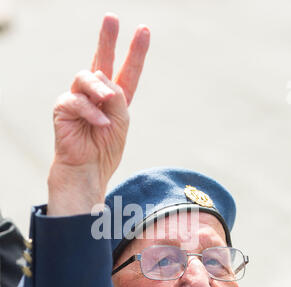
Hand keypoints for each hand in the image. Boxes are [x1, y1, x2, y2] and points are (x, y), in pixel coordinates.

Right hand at [48, 14, 149, 215]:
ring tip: (108, 103)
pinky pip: (77, 99)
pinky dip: (91, 112)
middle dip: (107, 39)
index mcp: (115, 99)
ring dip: (100, 89)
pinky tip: (100, 123)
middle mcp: (96, 94)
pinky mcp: (63, 106)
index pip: (127, 71)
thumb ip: (118, 97)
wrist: (88, 169)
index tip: (144, 30)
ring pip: (88, 76)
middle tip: (112, 18)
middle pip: (102, 60)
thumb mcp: (121, 120)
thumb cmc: (106, 148)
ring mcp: (79, 97)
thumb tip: (102, 78)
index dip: (136, 52)